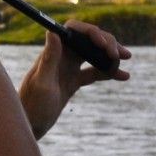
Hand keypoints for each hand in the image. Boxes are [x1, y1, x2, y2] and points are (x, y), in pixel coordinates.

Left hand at [18, 20, 128, 139]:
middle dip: (106, 43)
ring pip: (93, 54)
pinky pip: (94, 73)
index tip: (104, 44)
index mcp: (53, 52)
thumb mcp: (42, 83)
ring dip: (110, 55)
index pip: (74, 30)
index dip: (91, 32)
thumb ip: (49, 59)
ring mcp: (68, 69)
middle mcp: (61, 57)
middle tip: (121, 55)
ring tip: (126, 59)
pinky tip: (123, 76)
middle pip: (88, 40)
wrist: (30, 125)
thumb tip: (53, 32)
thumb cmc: (32, 105)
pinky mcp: (73, 82)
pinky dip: (108, 73)